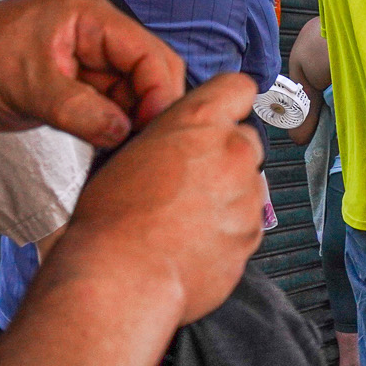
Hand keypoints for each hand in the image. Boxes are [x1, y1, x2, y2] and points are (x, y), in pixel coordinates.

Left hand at [0, 0, 184, 149]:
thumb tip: (125, 134)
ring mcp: (87, 64)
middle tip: (143, 149)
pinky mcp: (75, 89)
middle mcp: (97, 37)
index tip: (154, 130)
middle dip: (149, 110)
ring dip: (130, 126)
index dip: (160, 93)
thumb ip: (81, 110)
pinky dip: (110, 132)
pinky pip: (108, 111)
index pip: (149, 54)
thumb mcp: (29, 86)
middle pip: (148, 76)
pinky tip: (107, 153)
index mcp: (92, 18)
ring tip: (122, 156)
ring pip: (131, 98)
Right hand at [45, 73, 265, 323]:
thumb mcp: (127, 155)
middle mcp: (233, 152)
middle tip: (189, 179)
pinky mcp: (254, 233)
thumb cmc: (112, 220)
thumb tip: (179, 141)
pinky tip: (194, 241)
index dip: (228, 102)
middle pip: (245, 139)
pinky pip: (247, 222)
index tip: (220, 115)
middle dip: (225, 154)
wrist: (122, 277)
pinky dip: (229, 228)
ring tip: (186, 217)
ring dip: (228, 193)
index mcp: (199, 123)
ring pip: (249, 183)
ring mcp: (249, 194)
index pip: (238, 87)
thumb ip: (168, 138)